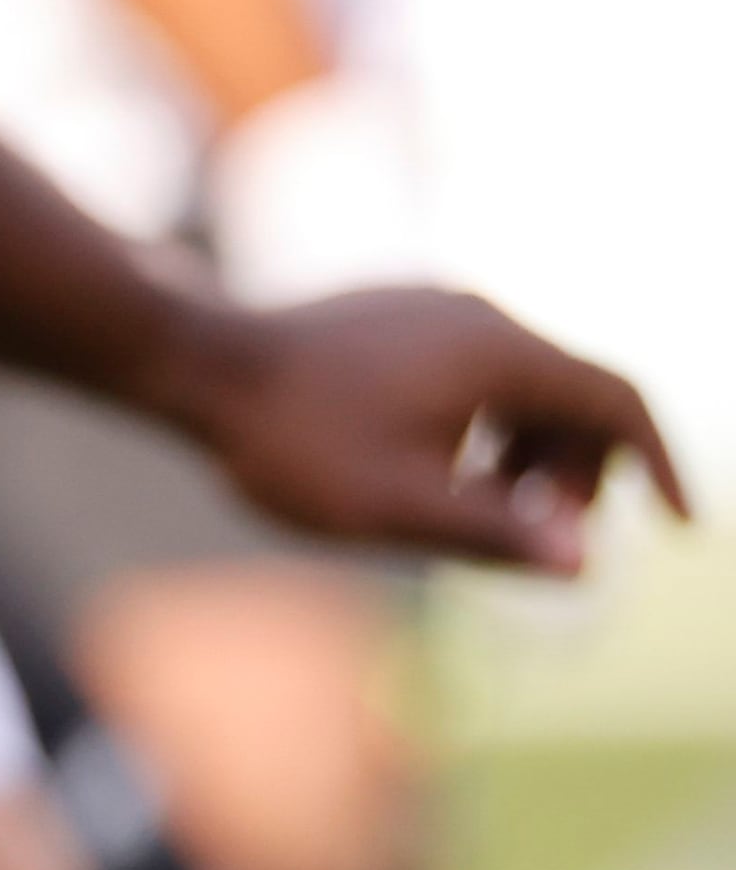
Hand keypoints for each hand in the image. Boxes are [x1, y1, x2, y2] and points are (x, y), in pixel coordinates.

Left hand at [165, 285, 690, 573]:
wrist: (188, 361)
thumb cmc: (288, 439)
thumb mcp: (395, 506)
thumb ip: (493, 532)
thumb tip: (584, 563)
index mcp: (496, 351)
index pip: (618, 401)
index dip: (660, 466)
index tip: (681, 528)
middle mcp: (474, 313)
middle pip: (574, 395)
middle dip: (577, 472)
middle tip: (534, 537)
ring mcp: (431, 306)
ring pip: (523, 384)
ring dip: (528, 452)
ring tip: (478, 511)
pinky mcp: (394, 315)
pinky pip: (476, 372)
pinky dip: (486, 425)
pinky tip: (435, 471)